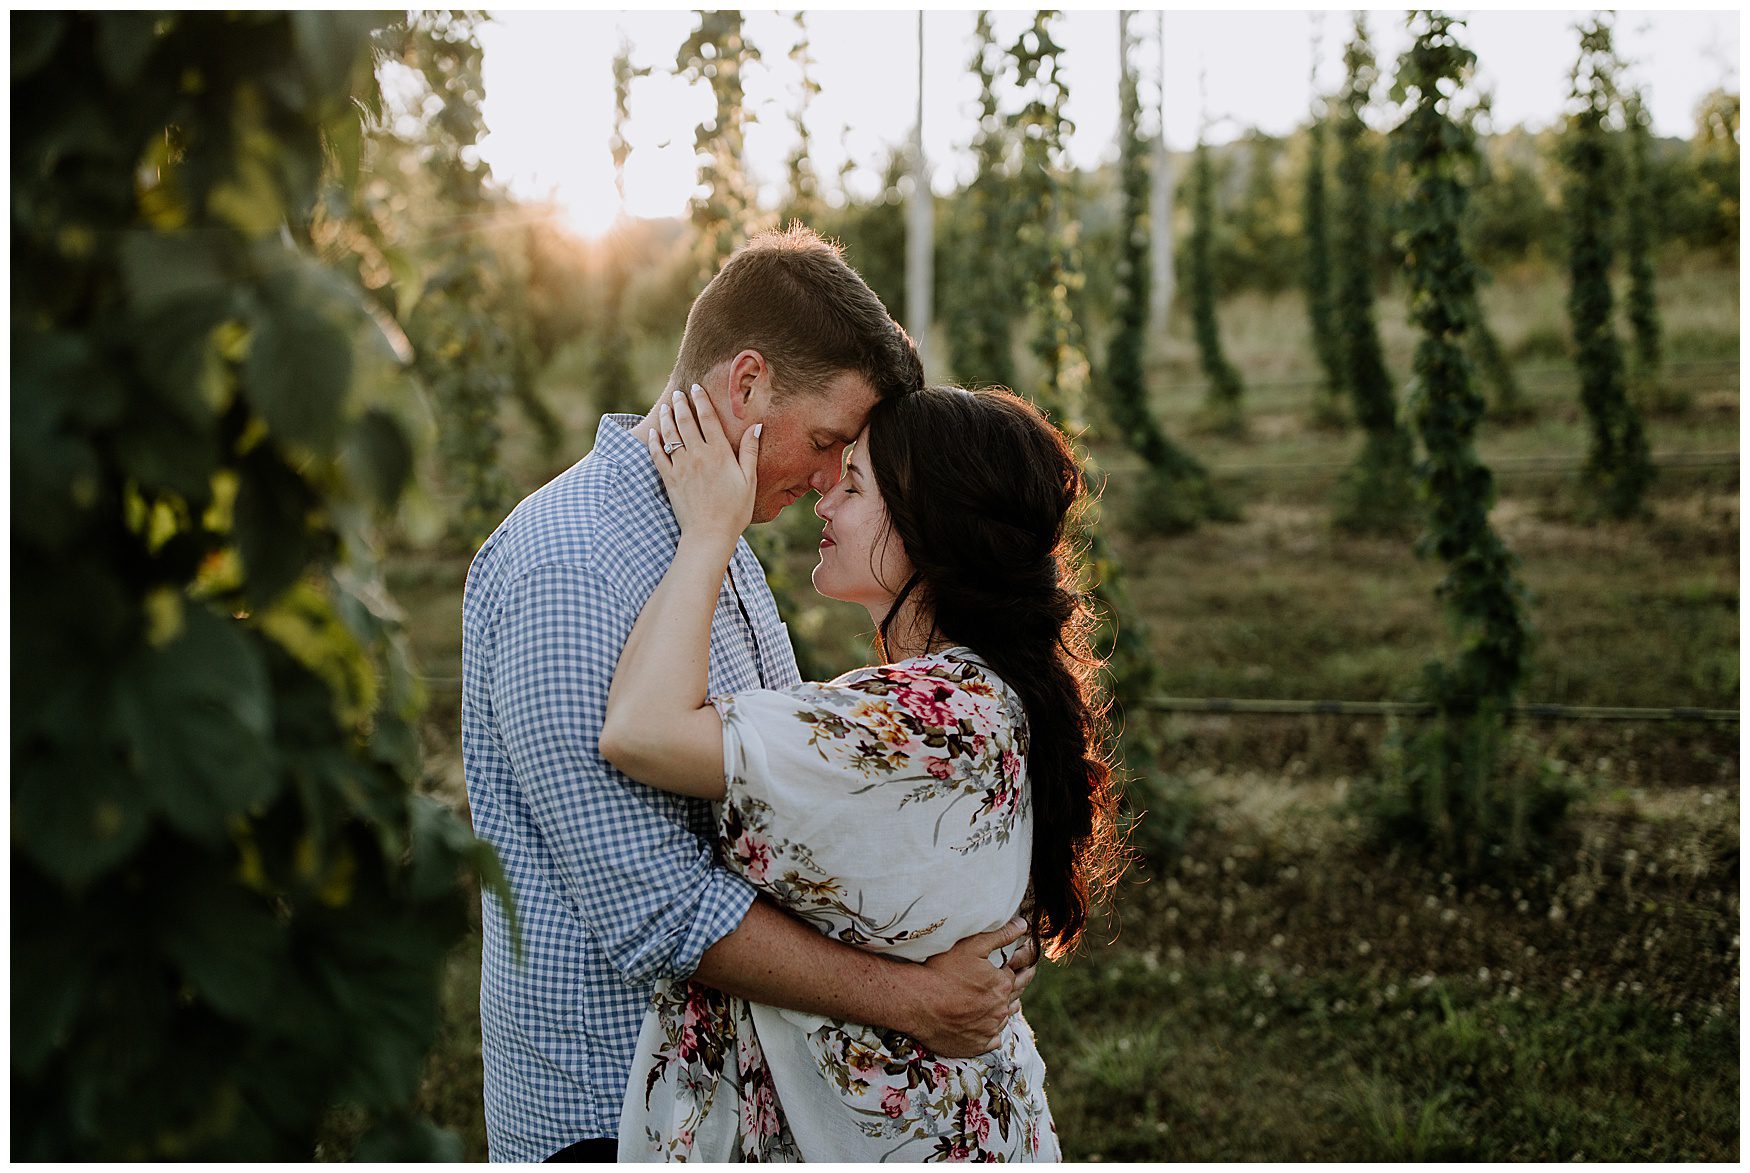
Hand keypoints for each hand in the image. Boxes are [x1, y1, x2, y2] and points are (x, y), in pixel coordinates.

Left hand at [648, 384, 759, 545]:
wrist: (709, 534)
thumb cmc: (734, 510)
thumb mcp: (749, 480)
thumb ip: (750, 451)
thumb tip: (757, 426)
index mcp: (719, 453)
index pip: (707, 418)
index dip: (701, 400)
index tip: (696, 388)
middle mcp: (698, 455)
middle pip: (686, 422)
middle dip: (681, 404)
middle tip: (678, 393)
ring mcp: (681, 467)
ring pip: (670, 435)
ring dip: (667, 418)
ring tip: (666, 407)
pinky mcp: (669, 479)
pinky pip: (658, 455)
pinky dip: (654, 442)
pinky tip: (654, 434)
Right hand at [908, 916, 1034, 1057]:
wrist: (915, 1002)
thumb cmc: (940, 971)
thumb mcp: (971, 945)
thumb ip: (1001, 934)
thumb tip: (1023, 925)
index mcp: (1002, 985)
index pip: (1015, 975)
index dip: (1013, 968)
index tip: (1010, 965)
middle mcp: (1000, 1010)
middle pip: (1013, 998)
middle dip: (1013, 989)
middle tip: (1006, 984)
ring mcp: (988, 1030)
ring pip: (1003, 1019)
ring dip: (1002, 1010)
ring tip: (997, 1003)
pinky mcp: (976, 1046)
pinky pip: (992, 1040)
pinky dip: (990, 1032)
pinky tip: (984, 1024)